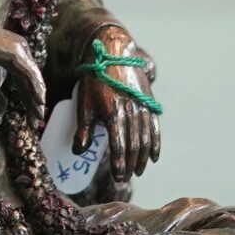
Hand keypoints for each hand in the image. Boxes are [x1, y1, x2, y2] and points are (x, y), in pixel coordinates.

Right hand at [0, 17, 45, 122]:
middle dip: (34, 103)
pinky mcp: (15, 53)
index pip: (25, 82)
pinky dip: (35, 88)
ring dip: (37, 98)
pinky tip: (38, 101)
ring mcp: (19, 50)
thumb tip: (3, 110)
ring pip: (33, 78)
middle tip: (36, 122)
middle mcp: (20, 51)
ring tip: (38, 116)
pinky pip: (29, 73)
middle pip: (32, 81)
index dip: (28, 101)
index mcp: (13, 56)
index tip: (30, 118)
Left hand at [73, 26, 160, 182]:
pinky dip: (155, 143)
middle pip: (134, 145)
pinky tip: (154, 157)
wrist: (113, 55)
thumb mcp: (84, 104)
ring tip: (138, 171)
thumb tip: (78, 152)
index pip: (118, 145)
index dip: (119, 163)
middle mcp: (131, 111)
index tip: (117, 177)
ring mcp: (142, 107)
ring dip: (142, 158)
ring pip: (145, 138)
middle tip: (124, 179)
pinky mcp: (149, 103)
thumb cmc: (94, 81)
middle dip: (130, 164)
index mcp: (113, 113)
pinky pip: (154, 127)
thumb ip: (83, 130)